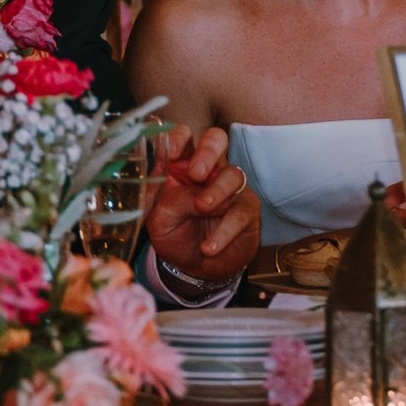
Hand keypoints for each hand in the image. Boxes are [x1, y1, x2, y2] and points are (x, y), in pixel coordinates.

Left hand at [144, 124, 259, 282]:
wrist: (197, 268)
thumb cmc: (176, 236)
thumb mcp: (158, 220)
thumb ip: (161, 196)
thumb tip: (165, 175)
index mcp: (181, 165)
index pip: (183, 136)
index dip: (178, 137)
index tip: (171, 152)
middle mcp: (208, 170)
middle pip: (216, 139)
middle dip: (207, 151)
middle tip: (196, 173)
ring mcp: (230, 188)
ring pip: (233, 173)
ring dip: (217, 190)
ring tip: (202, 208)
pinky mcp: (247, 210)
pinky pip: (239, 212)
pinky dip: (224, 230)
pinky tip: (209, 246)